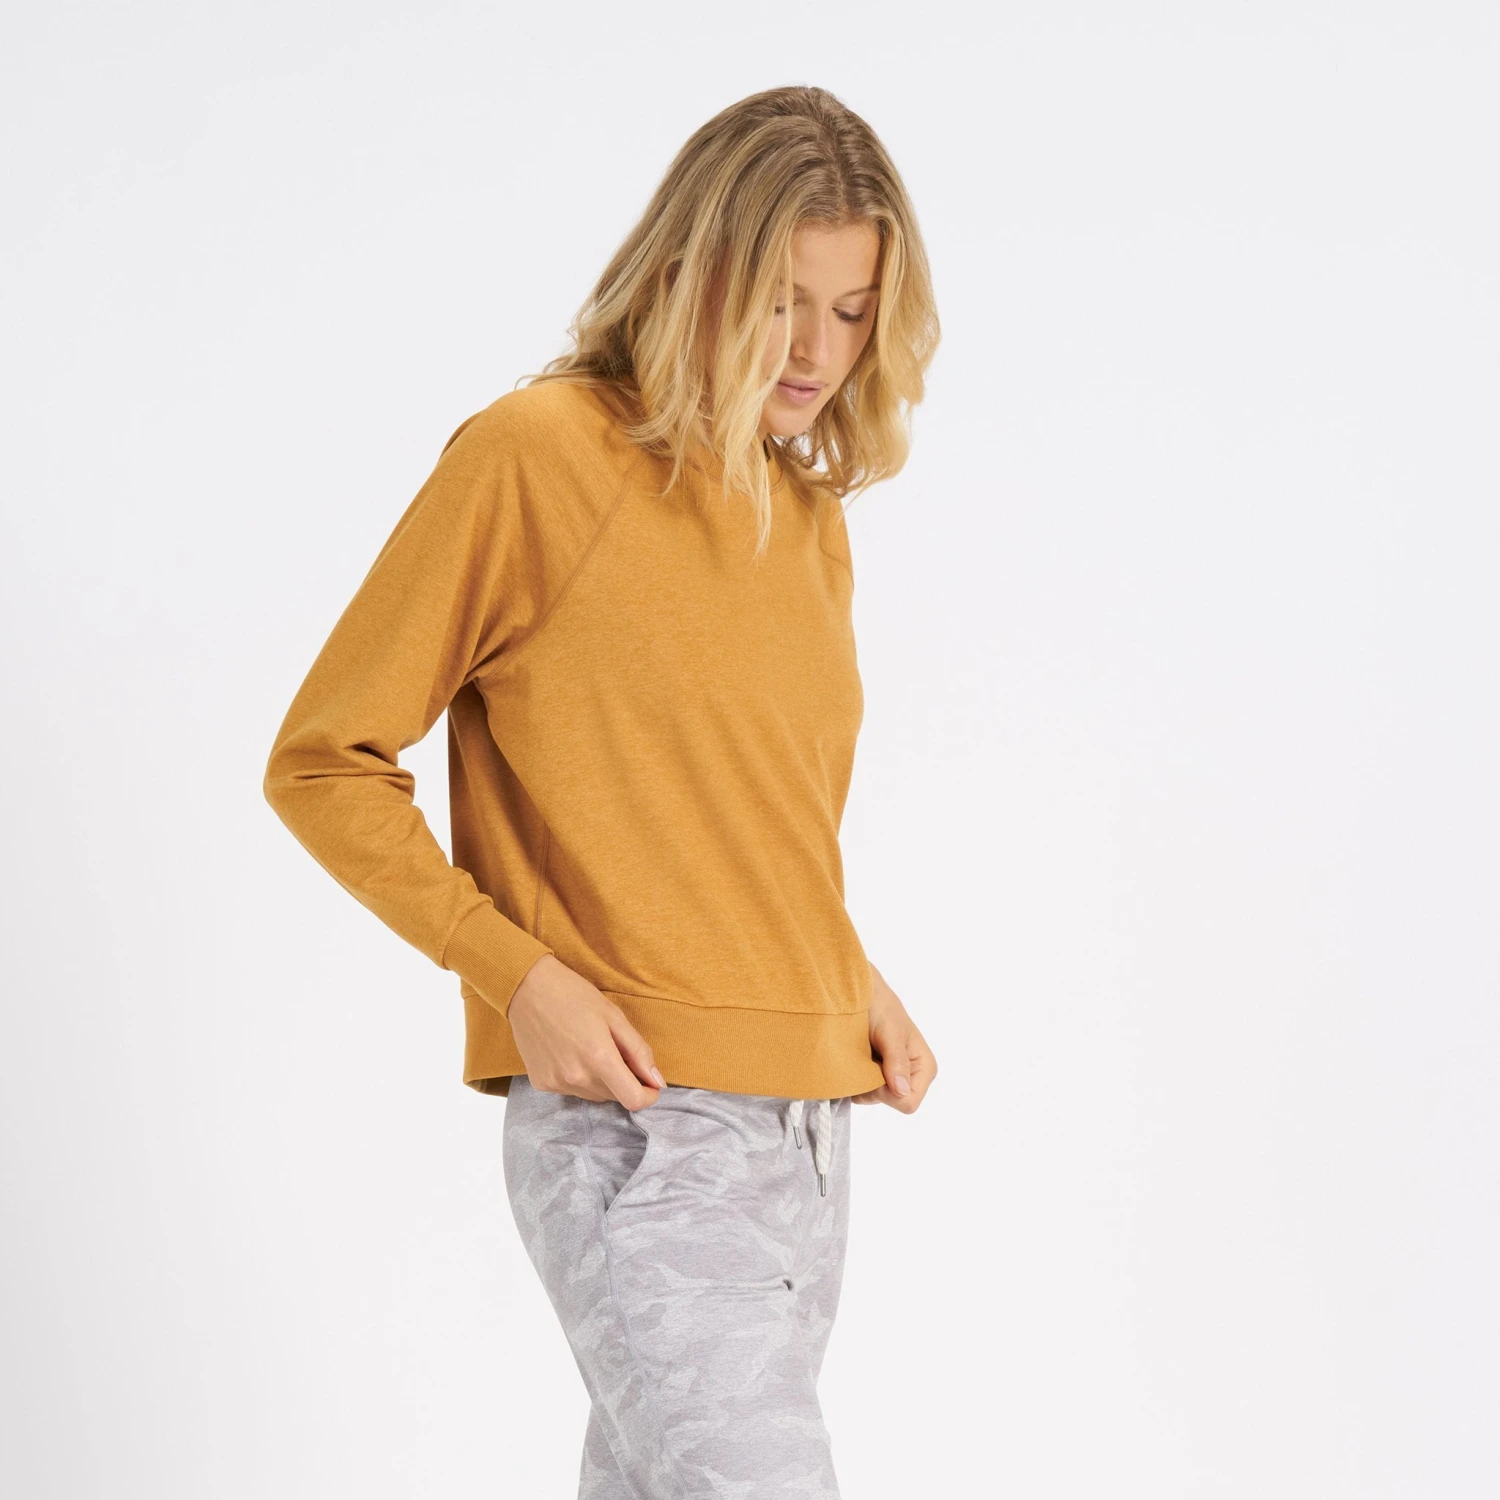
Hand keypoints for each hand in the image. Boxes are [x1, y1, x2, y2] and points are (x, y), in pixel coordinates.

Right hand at [507, 955, 664, 1109]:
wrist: (527, 988)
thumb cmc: (573, 995)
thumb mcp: (614, 1016)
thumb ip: (638, 1051)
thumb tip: (657, 1081)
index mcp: (599, 1058)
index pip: (633, 1100)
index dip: (648, 1095)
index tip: (650, 1083)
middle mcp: (577, 1078)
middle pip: (614, 1097)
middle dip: (624, 1081)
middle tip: (616, 1051)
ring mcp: (557, 1083)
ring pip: (593, 1095)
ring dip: (601, 1081)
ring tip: (590, 1048)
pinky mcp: (541, 1084)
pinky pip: (572, 1091)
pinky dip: (578, 1078)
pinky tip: (570, 1053)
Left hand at [851, 962, 936, 1112]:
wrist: (858, 991)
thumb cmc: (879, 1005)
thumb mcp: (889, 1031)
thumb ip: (896, 1060)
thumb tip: (902, 1091)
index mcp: (924, 1067)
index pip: (908, 1102)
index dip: (887, 1092)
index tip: (873, 1068)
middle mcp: (912, 1076)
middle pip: (890, 1102)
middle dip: (872, 1085)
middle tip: (863, 1056)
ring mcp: (894, 1077)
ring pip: (874, 1099)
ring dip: (861, 1080)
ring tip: (859, 1054)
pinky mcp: (878, 1075)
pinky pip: (864, 1091)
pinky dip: (855, 1077)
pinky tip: (854, 1058)